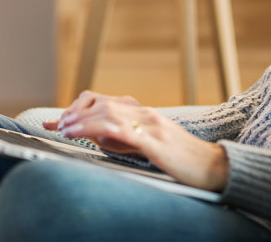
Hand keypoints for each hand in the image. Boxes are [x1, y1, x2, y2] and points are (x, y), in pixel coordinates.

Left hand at [41, 91, 228, 191]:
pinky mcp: (157, 143)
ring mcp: (153, 126)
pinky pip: (129, 131)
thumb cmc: (181, 159)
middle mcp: (146, 114)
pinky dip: (106, 130)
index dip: (79, 108)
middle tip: (57, 124)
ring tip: (66, 129)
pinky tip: (93, 133)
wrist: (212, 166)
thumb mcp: (149, 145)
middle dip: (76, 113)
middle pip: (103, 104)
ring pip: (111, 114)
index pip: (105, 103)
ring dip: (84, 120)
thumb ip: (126, 138)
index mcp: (144, 114)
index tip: (60, 120)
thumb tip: (99, 136)